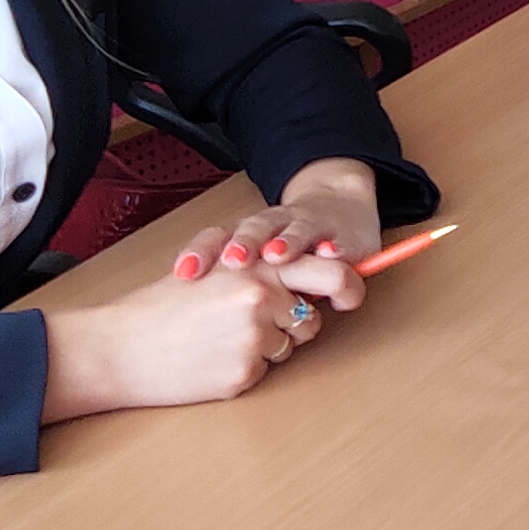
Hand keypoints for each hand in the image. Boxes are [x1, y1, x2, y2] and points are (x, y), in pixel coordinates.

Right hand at [40, 161, 387, 421]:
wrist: (120, 348)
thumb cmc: (160, 307)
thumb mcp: (211, 269)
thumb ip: (258, 268)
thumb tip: (305, 272)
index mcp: (254, 267)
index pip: (326, 272)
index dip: (347, 281)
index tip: (352, 286)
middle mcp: (261, 301)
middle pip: (317, 314)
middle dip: (320, 316)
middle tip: (317, 317)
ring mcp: (254, 340)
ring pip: (289, 345)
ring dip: (272, 341)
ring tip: (223, 335)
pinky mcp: (244, 374)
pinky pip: (264, 369)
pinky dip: (246, 365)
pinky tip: (212, 357)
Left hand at [165, 157, 384, 313]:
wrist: (341, 209)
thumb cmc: (286, 248)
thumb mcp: (252, 266)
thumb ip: (224, 286)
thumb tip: (186, 320)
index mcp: (246, 232)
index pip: (217, 237)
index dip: (201, 253)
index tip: (185, 273)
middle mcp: (275, 226)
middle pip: (254, 229)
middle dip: (244, 243)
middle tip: (232, 260)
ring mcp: (309, 227)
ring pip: (294, 230)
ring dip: (285, 242)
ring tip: (276, 256)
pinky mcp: (343, 235)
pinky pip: (339, 241)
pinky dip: (335, 248)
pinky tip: (330, 254)